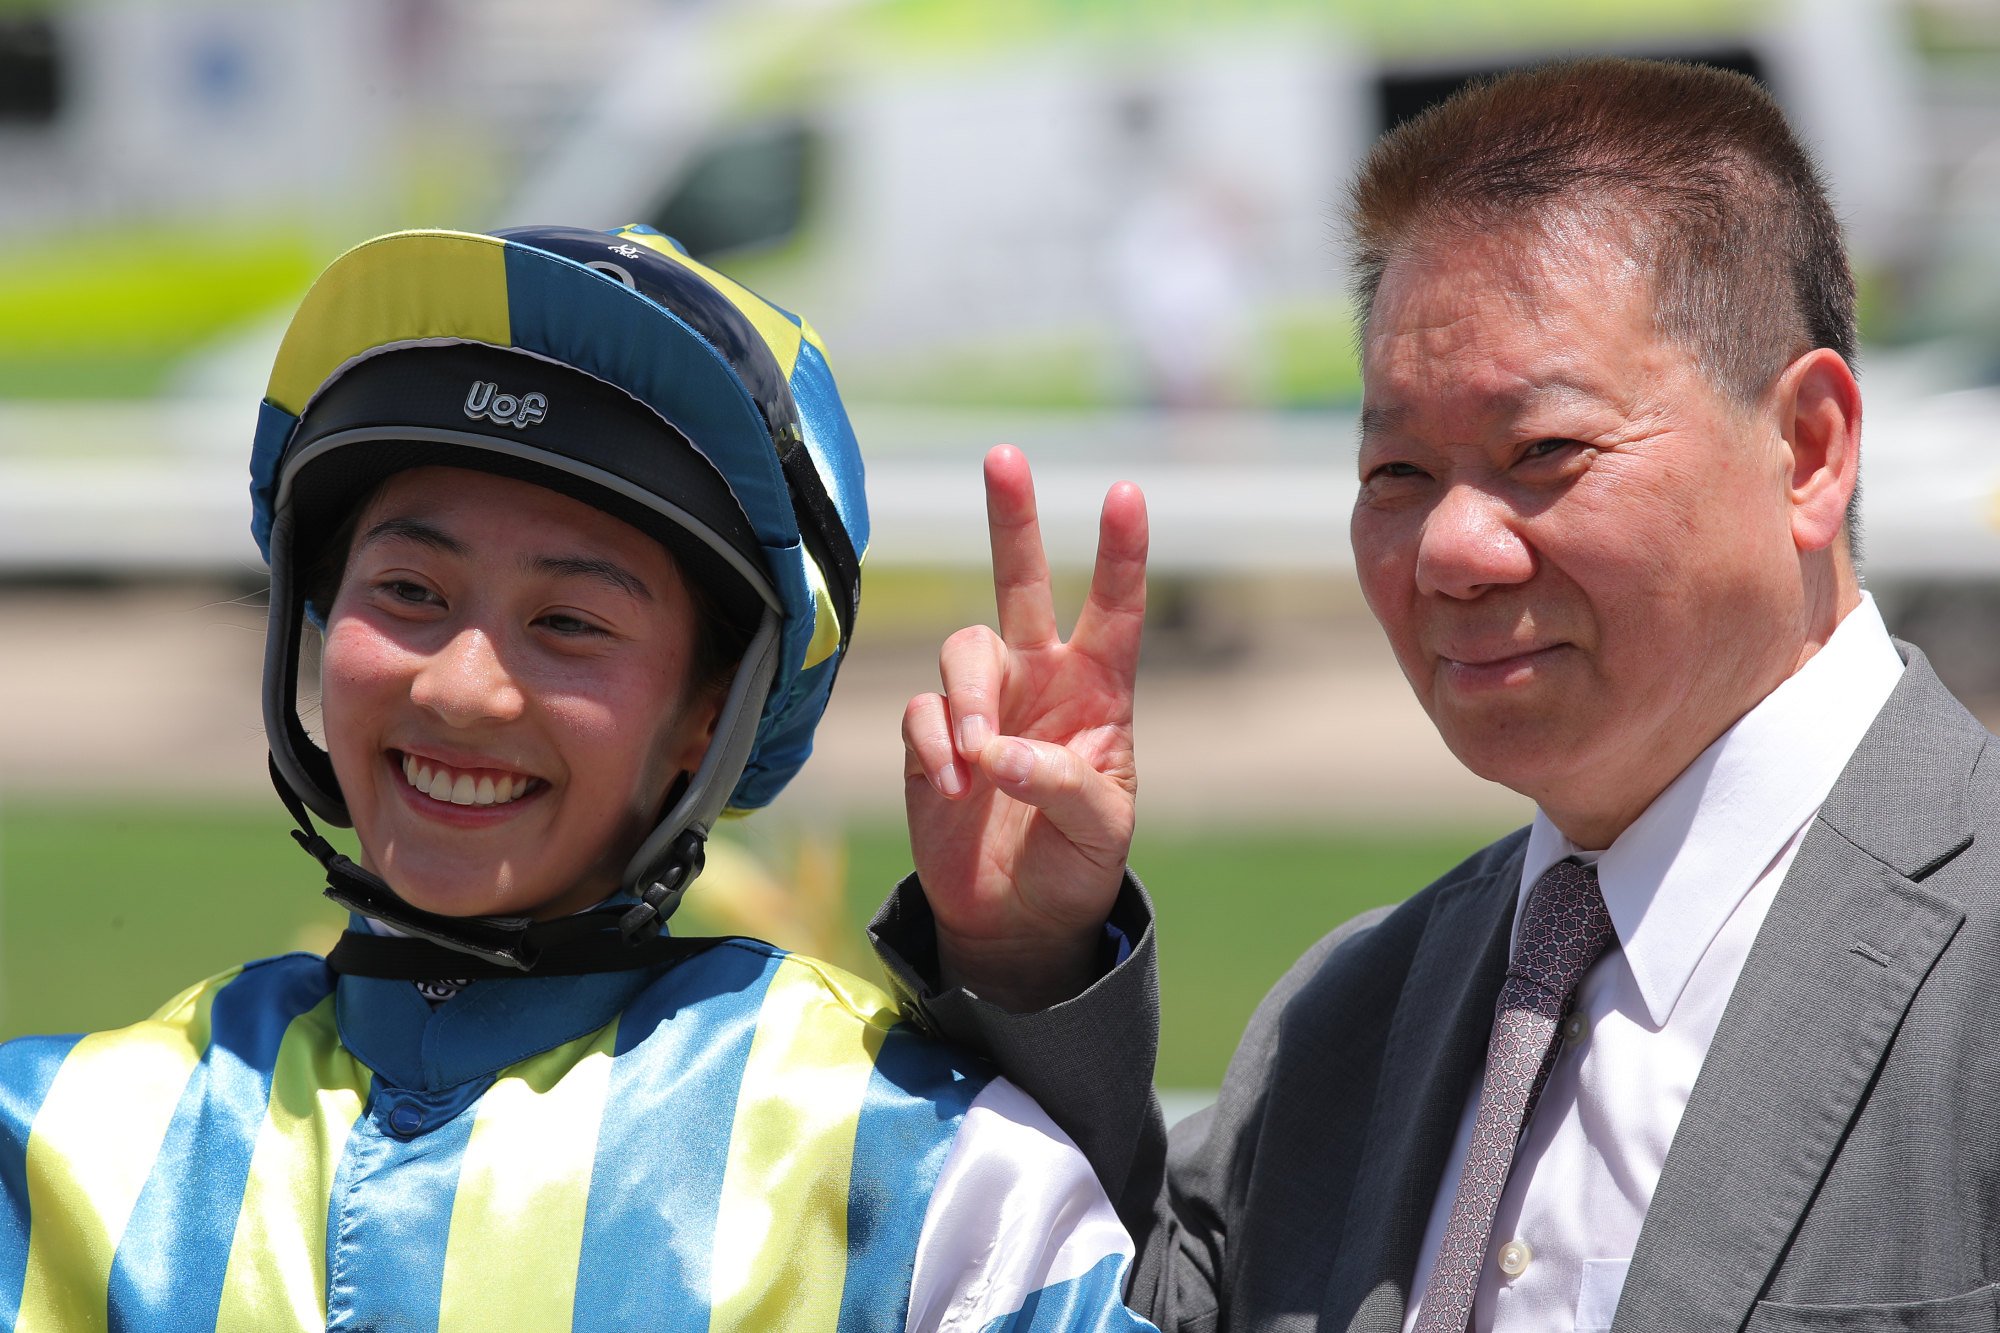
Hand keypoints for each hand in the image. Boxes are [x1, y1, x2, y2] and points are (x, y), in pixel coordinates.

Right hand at [902, 444, 1146, 1010]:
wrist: (1017, 920)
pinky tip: (953, 787)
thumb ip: (1062, 784)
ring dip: (969, 699)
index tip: (1126, 492)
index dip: (1121, 554)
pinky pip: (923, 713)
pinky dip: (936, 746)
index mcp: (1100, 691)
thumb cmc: (1076, 865)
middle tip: (1005, 454)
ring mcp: (983, 704)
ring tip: (975, 761)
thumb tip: (996, 751)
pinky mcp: (933, 738)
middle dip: (1014, 518)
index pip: (1115, 610)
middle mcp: (1040, 680)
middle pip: (1023, 582)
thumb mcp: (1101, 831)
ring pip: (963, 649)